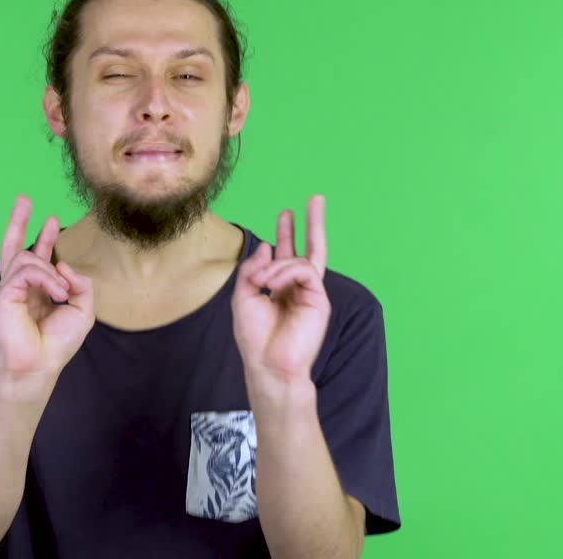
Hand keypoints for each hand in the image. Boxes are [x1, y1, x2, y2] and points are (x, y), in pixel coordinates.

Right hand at [0, 195, 94, 381]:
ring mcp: (8, 289)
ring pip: (27, 258)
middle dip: (18, 221)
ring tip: (61, 293)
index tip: (51, 220)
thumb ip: (80, 283)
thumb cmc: (57, 344)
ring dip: (51, 271)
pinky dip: (46, 278)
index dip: (43, 237)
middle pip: (13, 246)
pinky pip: (26, 270)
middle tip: (24, 198)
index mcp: (34, 291)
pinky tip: (56, 294)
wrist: (39, 366)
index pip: (34, 257)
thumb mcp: (82, 310)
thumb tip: (62, 263)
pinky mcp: (3, 294)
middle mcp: (18, 287)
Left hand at [231, 195, 330, 386]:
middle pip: (310, 249)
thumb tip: (267, 246)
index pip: (287, 256)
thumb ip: (253, 269)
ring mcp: (310, 294)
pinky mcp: (319, 300)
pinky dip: (287, 271)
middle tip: (316, 198)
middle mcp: (298, 289)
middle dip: (312, 223)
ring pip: (303, 259)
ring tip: (262, 281)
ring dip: (278, 265)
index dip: (286, 234)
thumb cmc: (254, 337)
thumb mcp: (243, 297)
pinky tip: (273, 283)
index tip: (285, 215)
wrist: (268, 364)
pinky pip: (306, 270)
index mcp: (281, 289)